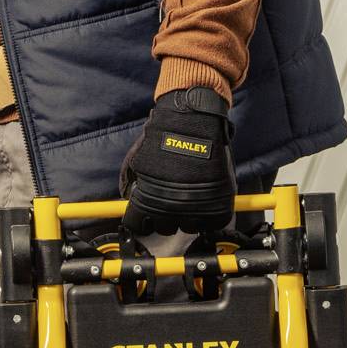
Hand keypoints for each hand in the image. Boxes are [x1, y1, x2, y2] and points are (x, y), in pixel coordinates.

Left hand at [119, 86, 235, 235]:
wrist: (191, 118)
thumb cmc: (164, 135)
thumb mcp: (138, 159)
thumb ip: (132, 181)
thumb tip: (128, 196)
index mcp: (148, 199)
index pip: (139, 226)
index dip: (144, 221)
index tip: (149, 216)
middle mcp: (170, 207)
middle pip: (165, 229)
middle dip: (166, 218)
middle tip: (172, 204)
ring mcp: (196, 206)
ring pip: (189, 228)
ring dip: (188, 217)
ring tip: (191, 201)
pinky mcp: (218, 201)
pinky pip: (213, 222)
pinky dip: (210, 216)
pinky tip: (206, 204)